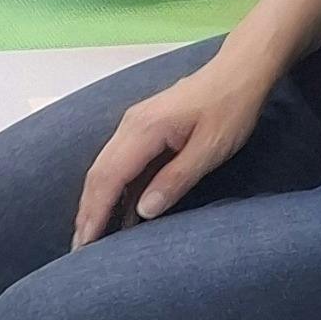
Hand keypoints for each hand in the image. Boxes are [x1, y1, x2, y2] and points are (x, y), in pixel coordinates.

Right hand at [71, 50, 269, 241]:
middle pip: (98, 174)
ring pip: (105, 168)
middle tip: (80, 248)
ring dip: (96, 201)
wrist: (240, 71)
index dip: (94, 212)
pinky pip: (120, 162)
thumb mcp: (209, 149)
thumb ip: (175, 180)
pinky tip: (116, 209)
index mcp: (144, 130)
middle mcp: (130, 126)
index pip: (109, 177)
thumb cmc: (231, 108)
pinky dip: (113, 188)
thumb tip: (143, 212)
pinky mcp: (144, 129)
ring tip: (91, 235)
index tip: (85, 244)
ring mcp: (135, 126)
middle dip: (86, 212)